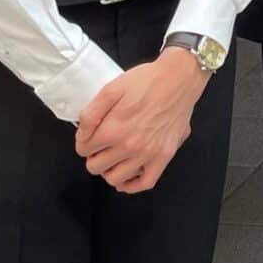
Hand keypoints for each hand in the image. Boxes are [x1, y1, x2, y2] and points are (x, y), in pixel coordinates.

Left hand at [75, 48, 209, 193]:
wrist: (179, 78)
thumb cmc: (146, 81)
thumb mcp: (111, 89)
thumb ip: (90, 113)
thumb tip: (82, 135)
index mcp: (113, 129)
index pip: (83, 149)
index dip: (84, 141)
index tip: (91, 134)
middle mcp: (129, 146)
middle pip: (95, 167)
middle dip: (94, 155)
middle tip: (102, 144)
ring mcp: (148, 154)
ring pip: (115, 179)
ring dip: (109, 170)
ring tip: (114, 157)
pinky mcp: (164, 156)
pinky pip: (145, 183)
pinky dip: (132, 185)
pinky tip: (127, 176)